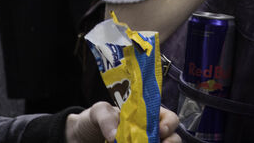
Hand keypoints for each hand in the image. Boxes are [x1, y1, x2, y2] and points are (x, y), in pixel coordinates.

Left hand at [66, 104, 180, 142]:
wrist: (81, 139)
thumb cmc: (93, 121)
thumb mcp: (98, 112)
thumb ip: (106, 117)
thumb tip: (114, 135)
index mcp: (146, 116)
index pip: (168, 118)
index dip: (169, 123)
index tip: (161, 130)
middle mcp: (150, 134)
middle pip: (173, 139)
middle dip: (171, 142)